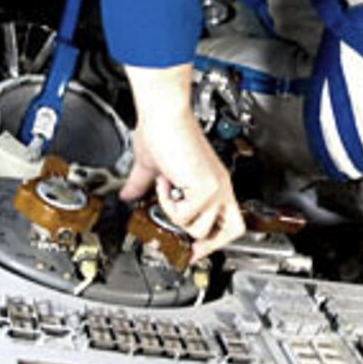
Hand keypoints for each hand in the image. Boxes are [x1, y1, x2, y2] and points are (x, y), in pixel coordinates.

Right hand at [121, 65, 245, 259]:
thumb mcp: (152, 166)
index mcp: (213, 181)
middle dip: (210, 243)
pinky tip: (166, 180)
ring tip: (167, 188)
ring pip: (200, 227)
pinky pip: (184, 214)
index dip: (214, 238)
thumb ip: (143, 183)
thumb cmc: (161, 129)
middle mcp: (219, 185)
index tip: (195, 249)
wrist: (163, 113)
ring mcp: (214, 187)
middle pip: (234, 229)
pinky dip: (167, 202)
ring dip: (175, 214)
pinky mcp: (205, 188)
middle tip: (191, 246)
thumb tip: (128, 194)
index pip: (229, 219)